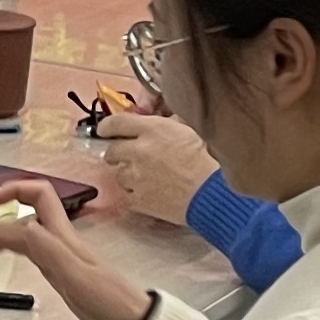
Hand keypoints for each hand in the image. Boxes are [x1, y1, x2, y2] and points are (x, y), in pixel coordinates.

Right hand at [0, 181, 151, 319]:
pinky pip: (21, 249)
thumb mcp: (77, 276)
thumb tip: (22, 225)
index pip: (30, 201)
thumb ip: (49, 249)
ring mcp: (56, 255)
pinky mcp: (56, 270)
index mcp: (61, 237)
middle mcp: (57, 240)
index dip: (7, 196)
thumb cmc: (111, 302)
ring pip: (13, 234)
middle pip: (13, 217)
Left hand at [94, 109, 222, 222]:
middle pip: (111, 150)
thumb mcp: (191, 130)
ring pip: (118, 174)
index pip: (116, 123)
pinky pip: (127, 196)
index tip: (105, 130)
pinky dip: (135, 194)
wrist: (214, 193)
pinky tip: (149, 194)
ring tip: (144, 177)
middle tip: (128, 156)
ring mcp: (135, 178)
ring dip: (127, 174)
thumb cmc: (209, 159)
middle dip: (117, 152)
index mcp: (152, 130)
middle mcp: (138, 151)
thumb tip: (162, 119)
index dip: (107, 126)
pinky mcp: (138, 200)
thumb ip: (169, 123)